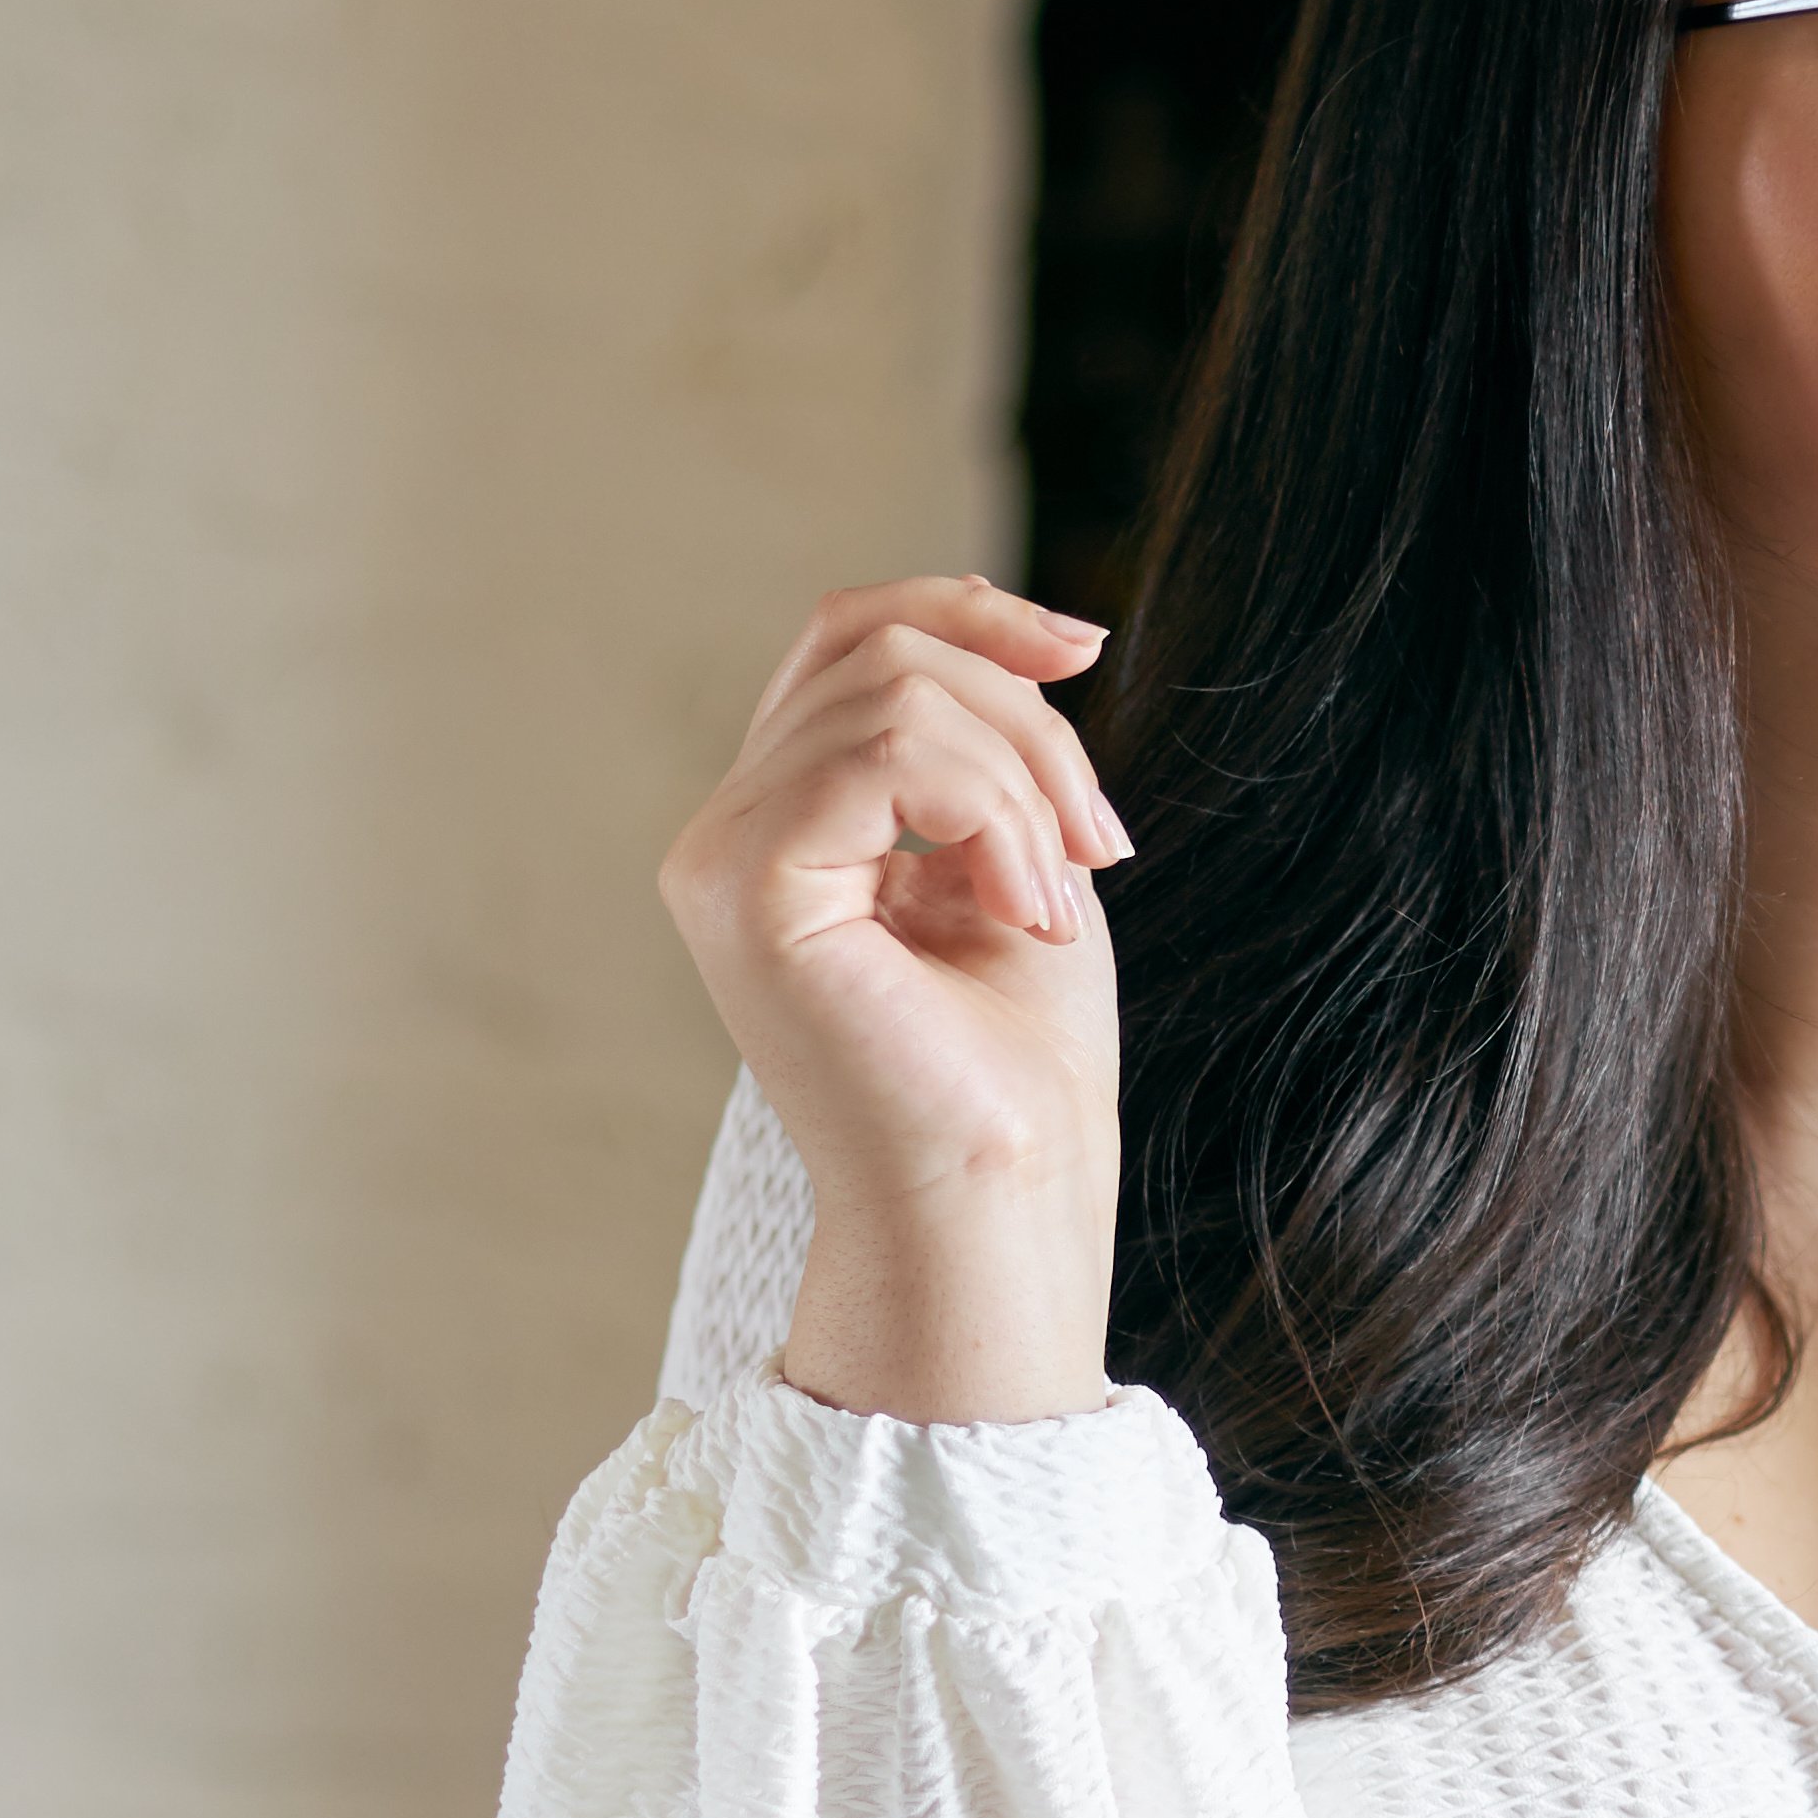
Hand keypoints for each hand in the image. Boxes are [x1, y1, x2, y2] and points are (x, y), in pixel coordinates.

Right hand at [653, 575, 1131, 1424]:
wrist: (1003, 1206)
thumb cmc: (1017, 1071)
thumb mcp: (1013, 861)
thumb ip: (981, 751)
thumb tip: (1017, 633)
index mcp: (784, 825)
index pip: (850, 639)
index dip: (969, 611)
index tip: (1085, 649)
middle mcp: (726, 834)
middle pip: (880, 648)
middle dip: (1029, 723)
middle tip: (1097, 849)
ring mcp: (720, 859)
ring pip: (894, 691)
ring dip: (1025, 784)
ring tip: (1055, 906)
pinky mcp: (746, 887)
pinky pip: (888, 751)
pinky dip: (992, 816)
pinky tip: (1024, 912)